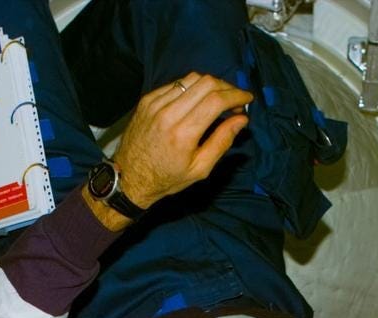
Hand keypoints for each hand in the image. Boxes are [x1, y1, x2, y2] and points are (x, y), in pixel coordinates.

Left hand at [99, 72, 252, 216]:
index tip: (247, 99)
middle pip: (206, 82)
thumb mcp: (200, 169)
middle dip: (227, 87)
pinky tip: (197, 101)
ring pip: (191, 79)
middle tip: (235, 99)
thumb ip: (222, 141)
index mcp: (183, 133)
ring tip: (218, 98)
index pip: (216, 100)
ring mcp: (155, 103)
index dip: (237, 95)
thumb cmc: (167, 178)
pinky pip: (176, 84)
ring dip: (210, 84)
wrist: (130, 177)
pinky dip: (192, 89)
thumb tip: (242, 119)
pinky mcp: (147, 99)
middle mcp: (168, 113)